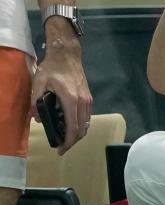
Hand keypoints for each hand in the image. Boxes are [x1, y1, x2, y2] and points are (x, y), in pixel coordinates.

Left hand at [31, 25, 91, 154]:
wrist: (67, 55)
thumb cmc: (52, 68)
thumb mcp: (39, 83)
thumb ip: (36, 101)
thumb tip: (38, 119)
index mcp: (71, 100)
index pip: (73, 126)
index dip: (68, 141)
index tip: (60, 150)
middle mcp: (83, 102)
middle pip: (82, 129)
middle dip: (73, 141)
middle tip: (62, 148)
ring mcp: (88, 100)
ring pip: (86, 124)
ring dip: (77, 134)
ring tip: (66, 139)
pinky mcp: (88, 98)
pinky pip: (87, 117)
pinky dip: (80, 126)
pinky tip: (71, 126)